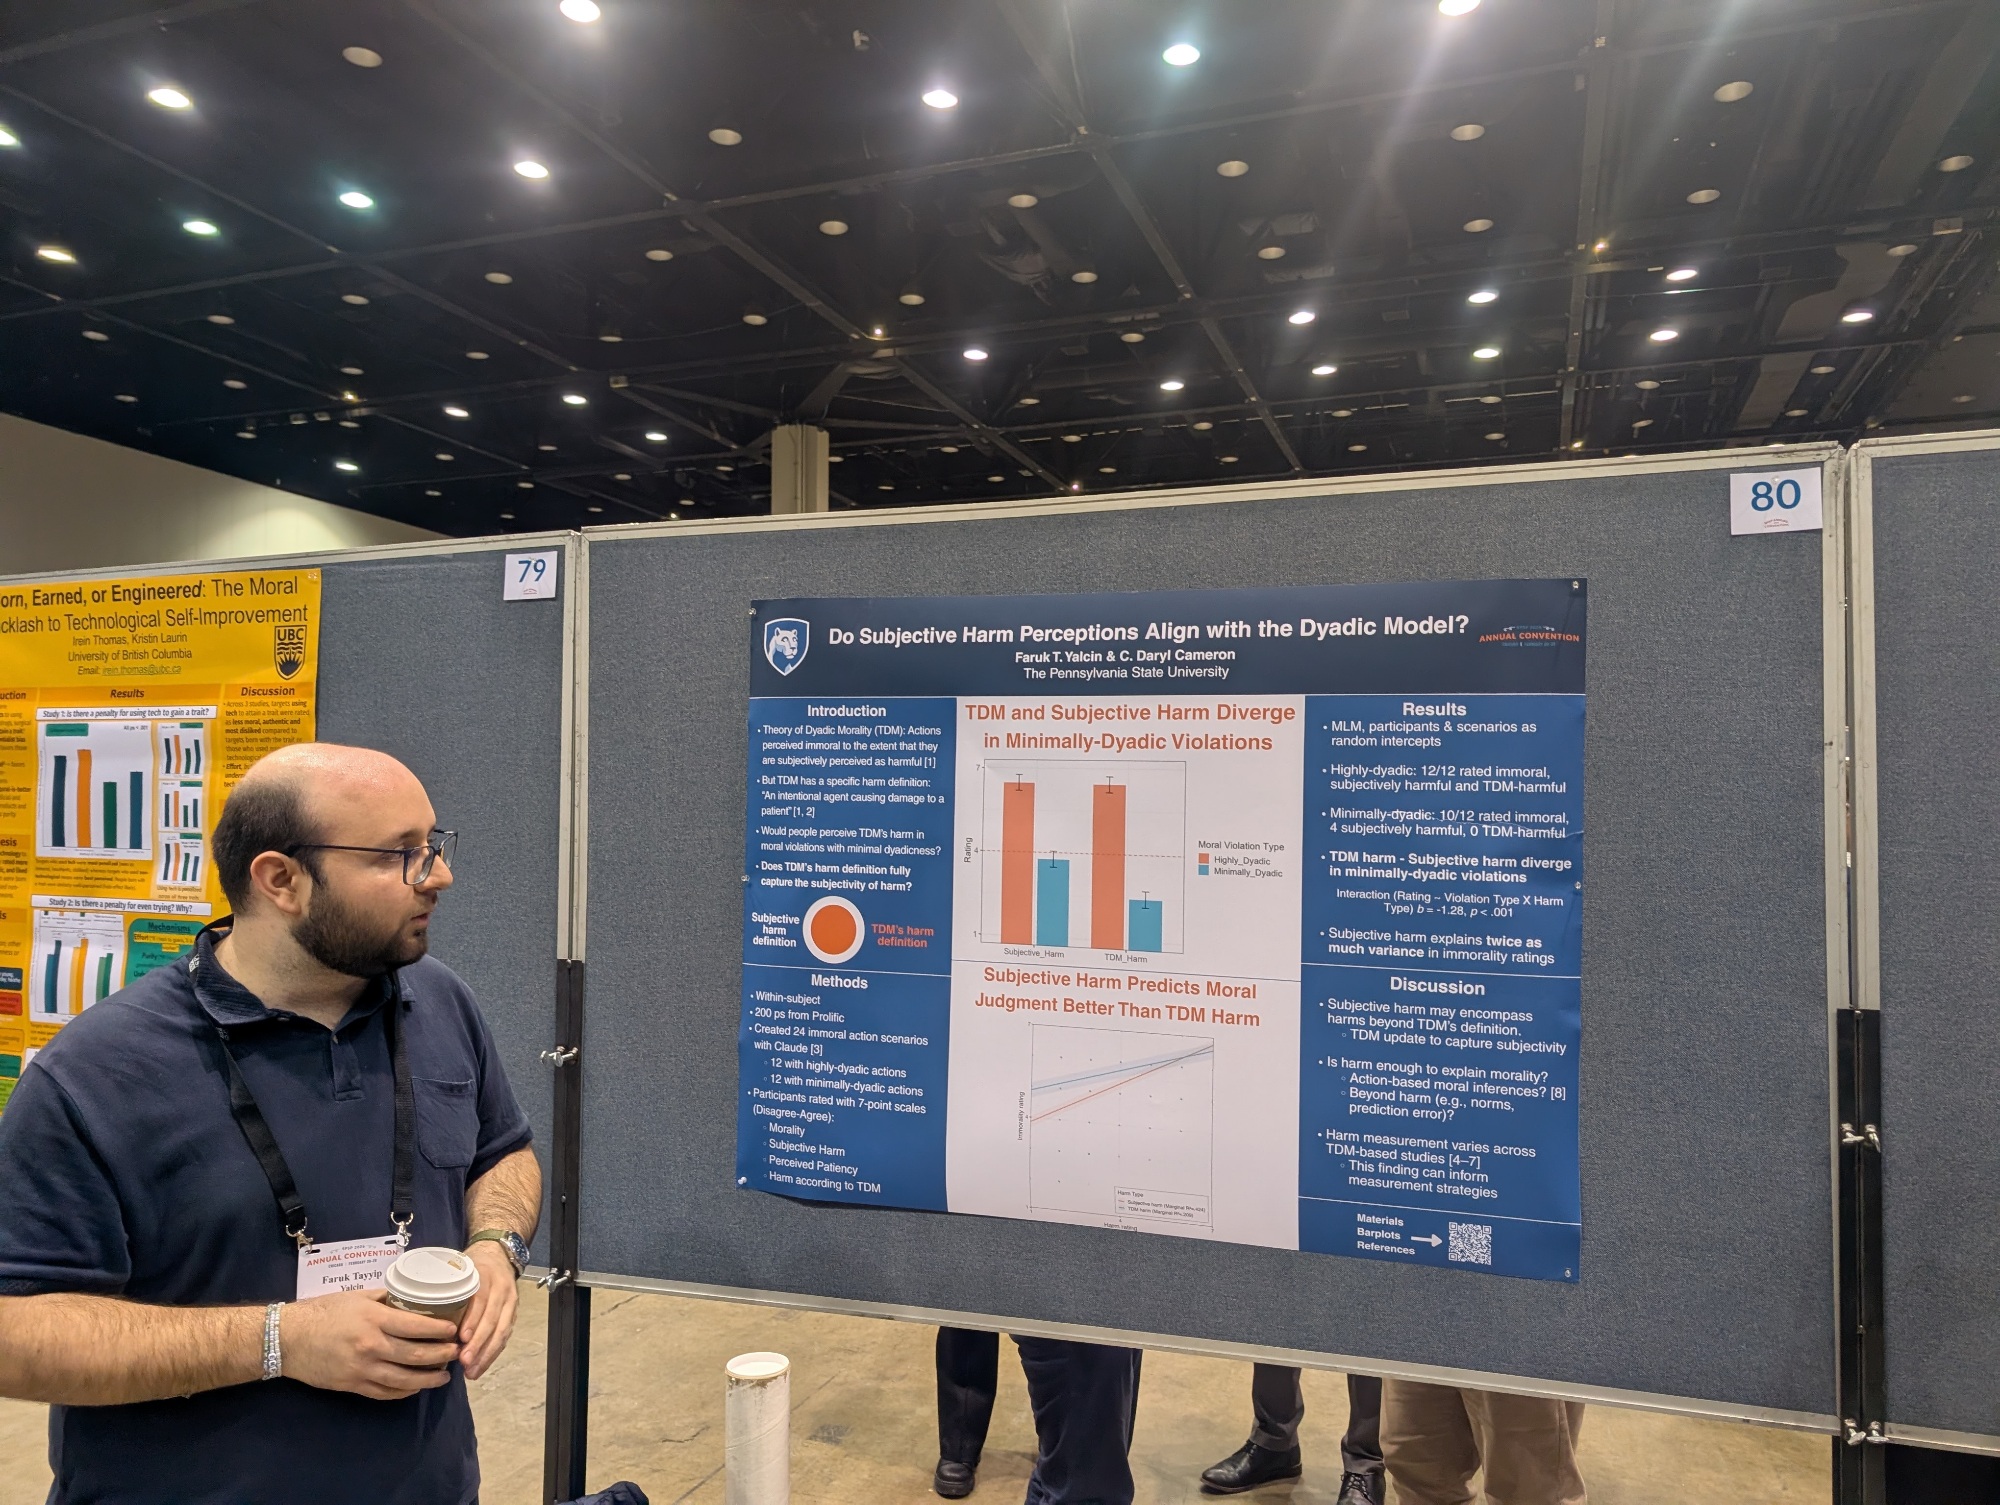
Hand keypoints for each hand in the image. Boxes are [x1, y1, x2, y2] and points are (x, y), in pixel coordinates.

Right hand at [280, 1290, 458, 1400]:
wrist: (287, 1339)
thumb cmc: (322, 1312)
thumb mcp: (357, 1297)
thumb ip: (385, 1299)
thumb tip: (410, 1298)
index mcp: (374, 1319)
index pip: (416, 1326)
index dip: (439, 1331)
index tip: (454, 1331)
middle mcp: (371, 1346)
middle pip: (415, 1355)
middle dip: (441, 1356)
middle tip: (455, 1353)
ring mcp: (362, 1369)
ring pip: (404, 1379)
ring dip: (428, 1379)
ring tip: (444, 1376)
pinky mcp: (353, 1386)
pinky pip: (385, 1392)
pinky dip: (404, 1392)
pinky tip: (416, 1387)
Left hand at [457, 1239, 520, 1380]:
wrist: (497, 1255)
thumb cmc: (471, 1265)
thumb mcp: (459, 1269)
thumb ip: (446, 1287)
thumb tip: (419, 1313)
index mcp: (486, 1276)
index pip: (481, 1299)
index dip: (473, 1319)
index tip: (461, 1338)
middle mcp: (502, 1289)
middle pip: (493, 1319)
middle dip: (480, 1343)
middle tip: (465, 1362)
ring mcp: (511, 1302)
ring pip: (502, 1331)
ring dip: (487, 1353)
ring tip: (473, 1371)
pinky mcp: (513, 1314)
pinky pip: (505, 1336)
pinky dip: (493, 1353)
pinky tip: (481, 1366)